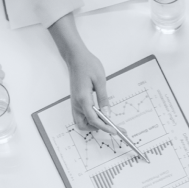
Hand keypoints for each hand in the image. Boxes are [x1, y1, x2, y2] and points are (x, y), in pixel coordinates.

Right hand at [48, 13, 110, 131]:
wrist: (76, 58)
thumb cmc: (88, 65)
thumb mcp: (100, 80)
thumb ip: (103, 98)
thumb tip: (107, 113)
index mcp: (83, 98)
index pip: (93, 119)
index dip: (104, 126)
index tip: (114, 130)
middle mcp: (76, 103)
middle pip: (84, 125)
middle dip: (97, 128)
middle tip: (111, 126)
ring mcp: (74, 102)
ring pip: (80, 122)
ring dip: (91, 125)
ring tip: (105, 121)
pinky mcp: (75, 100)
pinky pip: (80, 115)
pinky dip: (88, 119)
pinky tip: (98, 115)